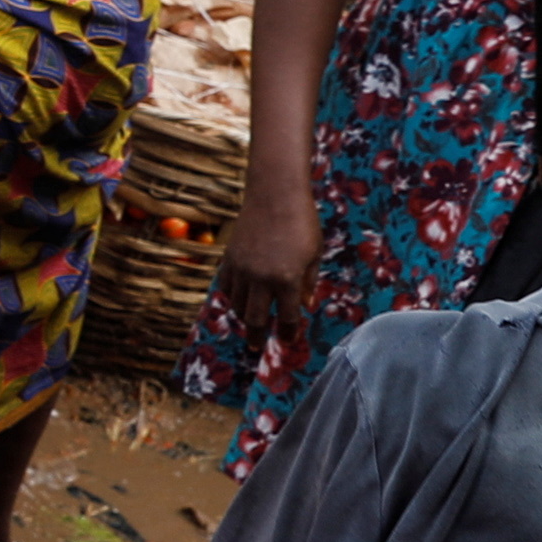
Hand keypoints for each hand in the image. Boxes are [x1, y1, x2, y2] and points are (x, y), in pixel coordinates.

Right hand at [210, 188, 324, 341]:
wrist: (274, 195)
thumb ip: (307, 283)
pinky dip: (233, 298)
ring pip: (238, 306)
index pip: (288, 317)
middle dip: (259, 336)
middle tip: (259, 346)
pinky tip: (240, 301)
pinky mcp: (229, 259)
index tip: (289, 341)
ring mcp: (242, 269)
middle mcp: (261, 278)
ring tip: (251, 325)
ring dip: (245, 318)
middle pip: (256, 319)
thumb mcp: (313, 255)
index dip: (289, 333)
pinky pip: (227, 288)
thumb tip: (303, 306)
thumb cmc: (302, 222)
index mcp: (287, 279)